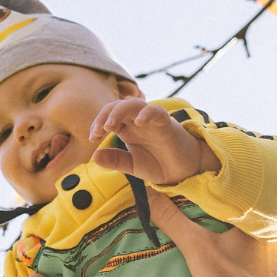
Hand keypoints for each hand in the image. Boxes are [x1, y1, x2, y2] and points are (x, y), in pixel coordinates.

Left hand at [88, 100, 220, 185]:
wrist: (183, 171)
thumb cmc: (158, 164)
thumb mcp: (133, 166)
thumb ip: (116, 160)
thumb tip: (94, 156)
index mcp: (127, 129)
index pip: (108, 117)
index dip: (98, 123)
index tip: (93, 138)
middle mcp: (137, 122)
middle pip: (118, 106)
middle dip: (104, 115)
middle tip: (98, 132)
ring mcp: (152, 121)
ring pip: (134, 104)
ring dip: (120, 111)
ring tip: (111, 126)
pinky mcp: (167, 123)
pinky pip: (157, 111)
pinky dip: (147, 113)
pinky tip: (139, 122)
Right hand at [144, 189, 276, 276]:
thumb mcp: (197, 249)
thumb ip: (173, 220)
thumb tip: (149, 191)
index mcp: (266, 225)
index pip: (256, 212)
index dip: (244, 220)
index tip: (233, 229)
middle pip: (274, 235)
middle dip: (261, 244)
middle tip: (244, 257)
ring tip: (261, 276)